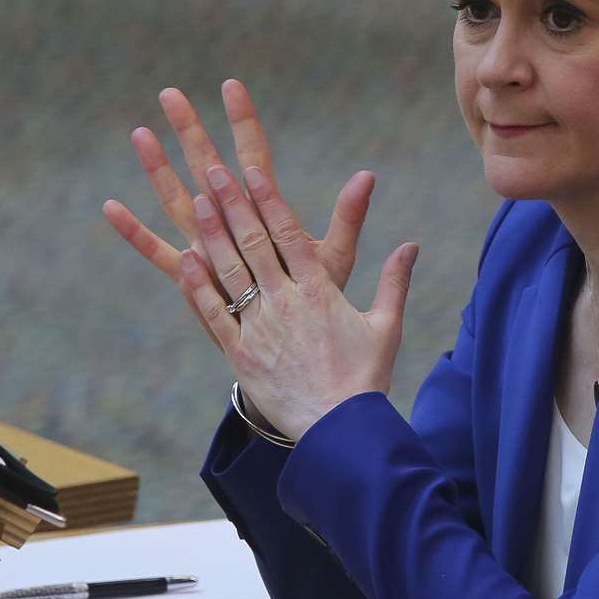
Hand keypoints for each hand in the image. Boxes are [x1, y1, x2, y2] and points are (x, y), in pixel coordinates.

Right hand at [103, 79, 374, 349]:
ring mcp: (209, 246)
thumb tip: (369, 175)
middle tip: (170, 93)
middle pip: (208, 167)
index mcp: (267, 212)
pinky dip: (135, 233)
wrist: (295, 342)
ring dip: (158, 169)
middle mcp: (233, 222)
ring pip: (178, 199)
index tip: (231, 85)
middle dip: (191, 131)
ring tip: (140, 133)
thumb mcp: (334, 255)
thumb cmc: (316, 297)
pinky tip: (110, 207)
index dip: (243, 122)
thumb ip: (348, 217)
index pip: (254, 156)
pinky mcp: (194, 277)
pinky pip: (159, 253)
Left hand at [179, 162, 417, 441]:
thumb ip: (395, 281)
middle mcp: (288, 303)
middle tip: (214, 170)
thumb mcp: (387, 325)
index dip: (269, 201)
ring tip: (198, 201)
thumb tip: (412, 245)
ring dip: (213, 234)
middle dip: (235, 204)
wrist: (340, 428)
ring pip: (231, 271)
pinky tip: (186, 259)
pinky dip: (199, 286)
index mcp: (321, 292)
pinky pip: (215, 313)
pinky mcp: (242, 354)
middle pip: (256, 243)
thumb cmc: (366, 377)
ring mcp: (262, 327)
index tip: (252, 173)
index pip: (291, 236)